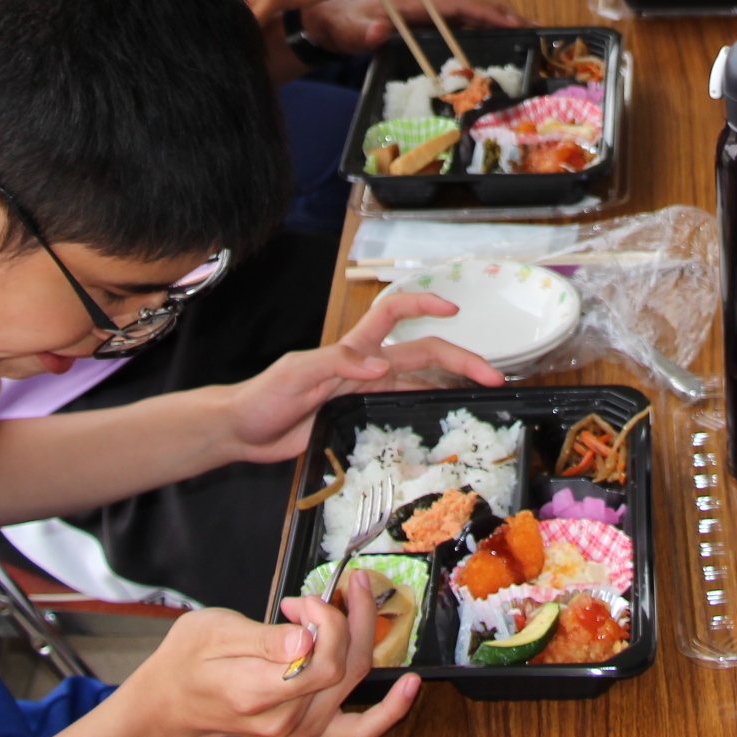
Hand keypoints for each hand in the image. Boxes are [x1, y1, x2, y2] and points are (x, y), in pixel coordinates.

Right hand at [113, 576, 420, 736]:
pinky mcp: (309, 730)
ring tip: (352, 599)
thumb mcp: (211, 631)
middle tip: (341, 584)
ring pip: (353, 681)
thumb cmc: (187, 660)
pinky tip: (410, 686)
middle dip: (351, 615)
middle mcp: (284, 718)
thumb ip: (261, 638)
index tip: (303, 599)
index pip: (321, 660)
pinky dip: (389, 712)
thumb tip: (304, 636)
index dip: (326, 620)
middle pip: (344, 666)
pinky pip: (359, 730)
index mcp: (257, 692)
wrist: (172, 705)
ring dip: (363, 635)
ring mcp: (299, 729)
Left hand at [222, 292, 505, 464]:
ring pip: (421, 384)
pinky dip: (429, 414)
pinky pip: (404, 412)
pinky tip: (447, 422)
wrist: (243, 432)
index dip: (424, 304)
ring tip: (485, 398)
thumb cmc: (263, 396)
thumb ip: (335, 363)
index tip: (453, 308)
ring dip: (452, 386)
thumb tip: (380, 365)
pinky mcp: (363, 420)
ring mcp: (367, 394)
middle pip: (423, 354)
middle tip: (493, 377)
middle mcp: (367, 368)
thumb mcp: (295, 372)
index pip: (394, 314)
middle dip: (460, 359)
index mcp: (352, 348)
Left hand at [303, 0, 525, 54]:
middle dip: (504, 16)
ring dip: (498, 21)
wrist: (319, 12)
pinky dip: (482, 25)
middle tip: (535, 31)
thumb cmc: (332, 20)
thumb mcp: (340, 30)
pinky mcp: (424, 17)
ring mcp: (425, 7)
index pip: (455, 2)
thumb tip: (380, 31)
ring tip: (529, 34)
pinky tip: (500, 36)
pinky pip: (459, 19)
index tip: (511, 22)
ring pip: (468, 11)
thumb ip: (358, 33)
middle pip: (470, 5)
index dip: (485, 11)